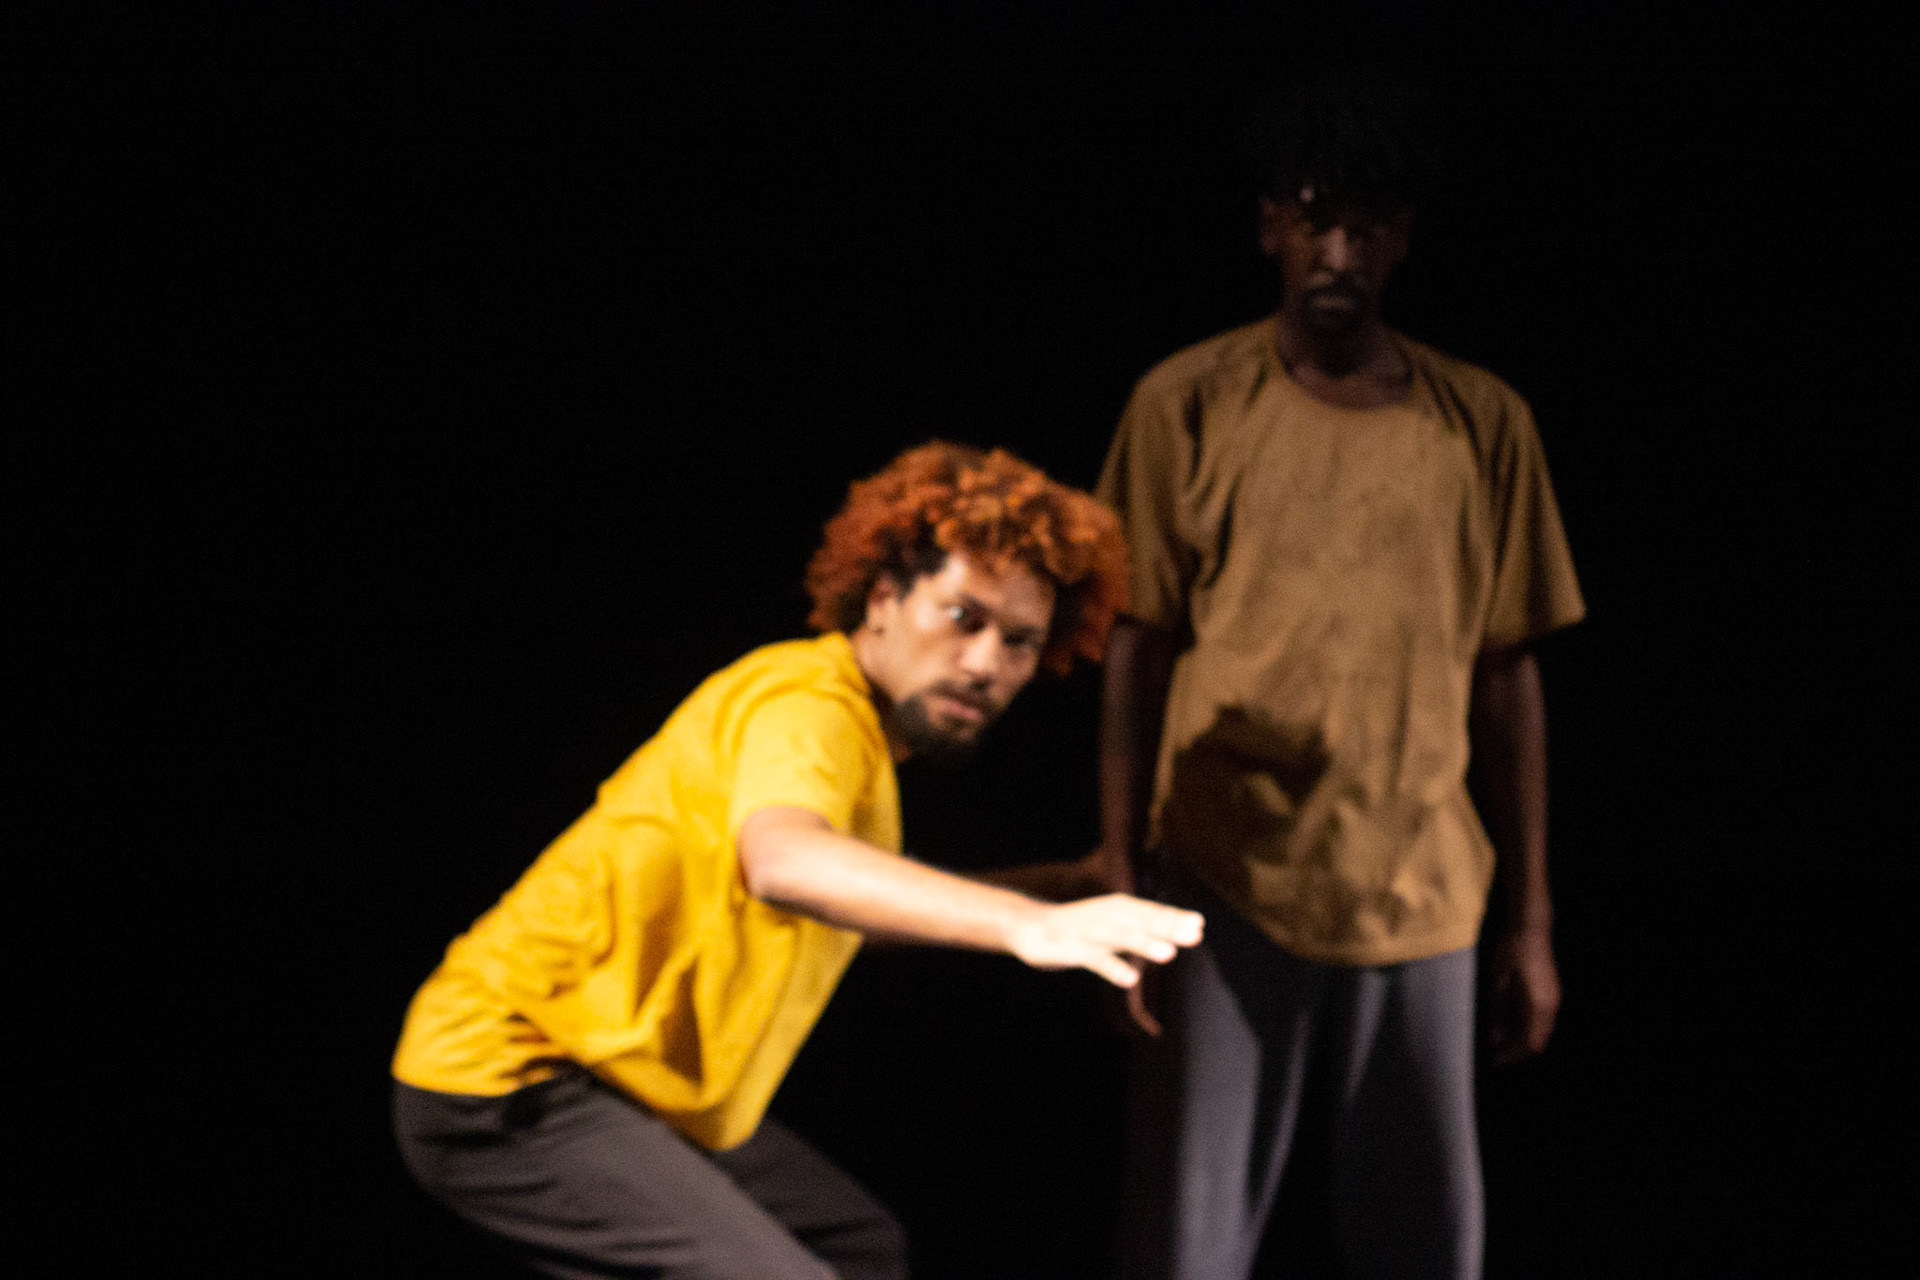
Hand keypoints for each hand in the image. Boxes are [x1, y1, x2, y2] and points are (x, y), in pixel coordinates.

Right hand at [1007, 894, 1202, 988]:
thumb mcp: (1114, 924)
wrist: (1030, 925)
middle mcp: (1107, 916)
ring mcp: (1090, 932)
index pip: (1151, 911)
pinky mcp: (1073, 949)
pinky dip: (1113, 968)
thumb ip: (1145, 928)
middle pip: (1140, 922)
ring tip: (1168, 954)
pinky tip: (1130, 980)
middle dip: (1167, 928)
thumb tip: (1187, 933)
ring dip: (1144, 944)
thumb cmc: (1079, 927)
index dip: (1174, 917)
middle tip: (1193, 935)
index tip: (1199, 925)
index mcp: (1119, 908)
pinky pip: (1095, 959)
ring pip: (1120, 938)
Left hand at [1486, 924, 1558, 1064]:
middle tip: (1497, 1055)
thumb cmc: (1511, 953)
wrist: (1530, 930)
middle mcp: (1551, 1008)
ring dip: (1524, 1041)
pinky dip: (1529, 1030)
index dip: (1512, 1056)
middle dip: (1518, 1052)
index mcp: (1539, 1007)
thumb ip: (1498, 1014)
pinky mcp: (1552, 994)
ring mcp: (1554, 1000)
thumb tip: (1495, 1040)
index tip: (1495, 1061)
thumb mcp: (1498, 984)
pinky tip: (1513, 1027)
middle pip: (1538, 1041)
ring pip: (1542, 1033)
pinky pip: (1543, 1022)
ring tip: (1503, 1044)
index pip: (1529, 1043)